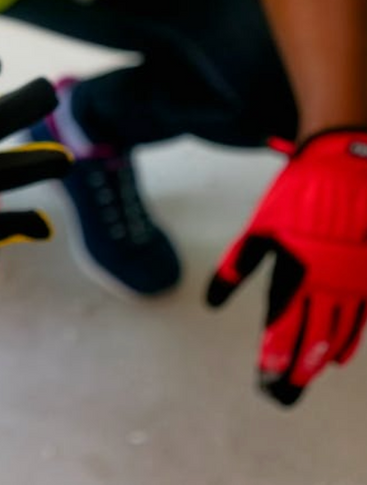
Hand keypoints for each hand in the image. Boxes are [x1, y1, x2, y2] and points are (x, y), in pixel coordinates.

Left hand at [207, 128, 366, 405]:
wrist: (344, 166)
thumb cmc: (295, 196)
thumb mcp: (260, 228)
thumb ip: (236, 266)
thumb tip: (212, 301)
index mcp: (296, 272)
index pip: (283, 328)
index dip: (273, 357)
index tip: (263, 380)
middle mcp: (328, 283)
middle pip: (312, 340)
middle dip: (295, 371)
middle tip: (282, 397)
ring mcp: (354, 281)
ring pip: (340, 334)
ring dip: (320, 360)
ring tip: (304, 380)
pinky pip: (362, 319)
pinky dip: (349, 341)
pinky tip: (338, 358)